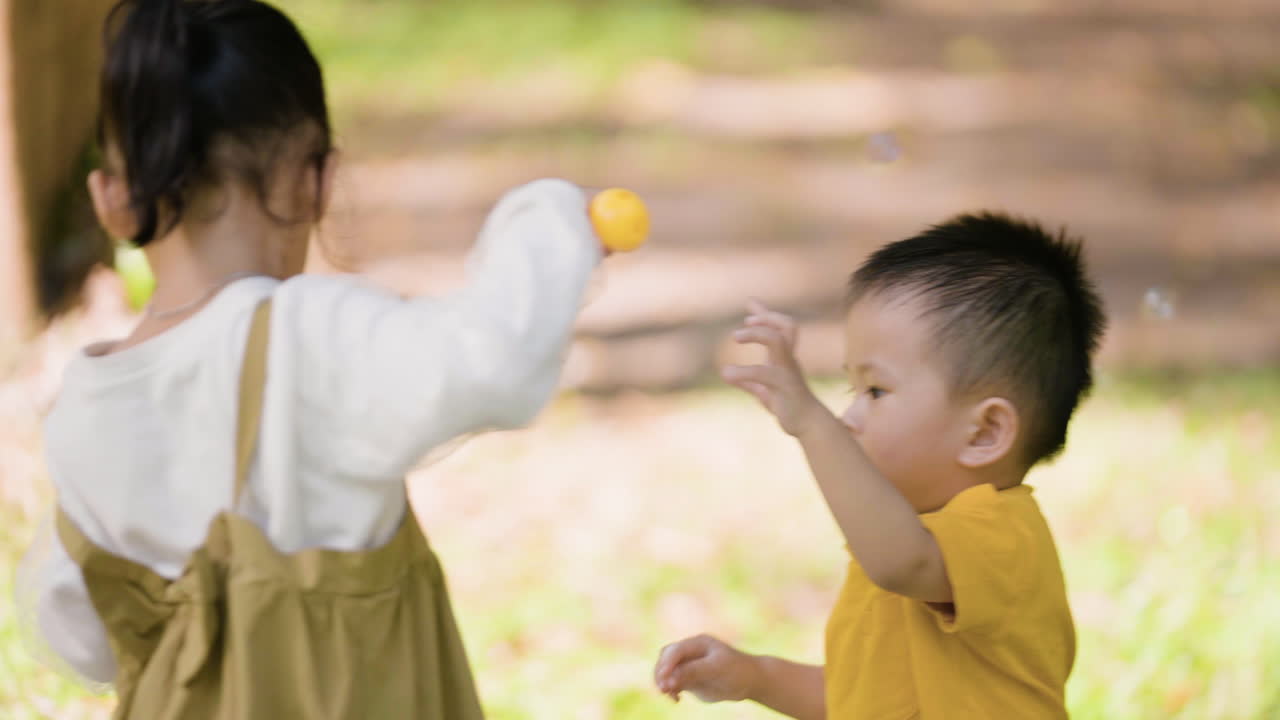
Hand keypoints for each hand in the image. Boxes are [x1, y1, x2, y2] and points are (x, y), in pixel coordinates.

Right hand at [654, 634, 757, 703]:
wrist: (750, 681)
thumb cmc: (737, 670)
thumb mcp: (716, 668)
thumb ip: (693, 671)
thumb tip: (670, 678)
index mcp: (697, 643)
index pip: (675, 651)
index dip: (667, 664)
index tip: (664, 680)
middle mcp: (690, 652)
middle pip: (665, 659)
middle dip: (661, 673)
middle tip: (663, 689)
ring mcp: (689, 665)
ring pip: (667, 672)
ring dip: (663, 682)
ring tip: (668, 695)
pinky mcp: (689, 679)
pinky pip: (673, 684)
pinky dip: (670, 691)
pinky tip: (676, 699)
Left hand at [723, 299, 828, 436]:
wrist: (809, 425)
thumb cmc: (788, 404)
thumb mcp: (764, 388)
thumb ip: (748, 378)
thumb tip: (727, 372)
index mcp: (784, 357)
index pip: (780, 327)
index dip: (765, 314)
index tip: (750, 305)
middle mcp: (788, 360)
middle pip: (787, 326)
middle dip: (767, 318)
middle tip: (746, 322)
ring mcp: (788, 371)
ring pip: (778, 342)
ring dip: (757, 334)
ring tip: (735, 337)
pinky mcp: (785, 388)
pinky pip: (765, 374)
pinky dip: (744, 371)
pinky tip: (727, 374)